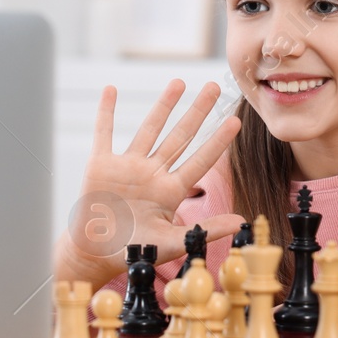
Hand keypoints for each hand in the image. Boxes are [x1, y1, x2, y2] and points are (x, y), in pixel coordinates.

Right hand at [57, 79, 242, 283]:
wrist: (96, 254)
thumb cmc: (134, 252)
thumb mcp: (173, 243)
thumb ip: (204, 229)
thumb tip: (241, 221)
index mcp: (171, 191)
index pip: (200, 160)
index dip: (218, 141)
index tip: (235, 121)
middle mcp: (153, 173)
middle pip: (180, 136)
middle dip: (197, 111)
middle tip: (213, 87)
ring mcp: (128, 166)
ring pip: (149, 129)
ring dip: (163, 106)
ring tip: (178, 82)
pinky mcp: (101, 165)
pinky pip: (104, 133)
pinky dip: (105, 112)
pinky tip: (110, 89)